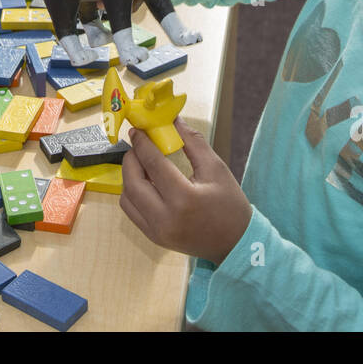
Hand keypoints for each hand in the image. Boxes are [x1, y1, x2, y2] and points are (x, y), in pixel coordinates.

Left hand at [119, 119, 252, 264]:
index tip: (137, 130)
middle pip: (132, 182)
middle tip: (138, 145)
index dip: (142, 143)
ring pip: (126, 198)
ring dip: (129, 177)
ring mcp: (157, 231)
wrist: (235, 243)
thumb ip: (192, 141)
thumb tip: (173, 120)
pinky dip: (133, 193)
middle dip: (131, 159)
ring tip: (143, 163)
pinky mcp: (153, 237)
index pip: (153, 164)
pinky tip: (146, 182)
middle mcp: (165, 218)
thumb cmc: (229, 205)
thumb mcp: (216, 168)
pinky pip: (131, 211)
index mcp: (184, 198)